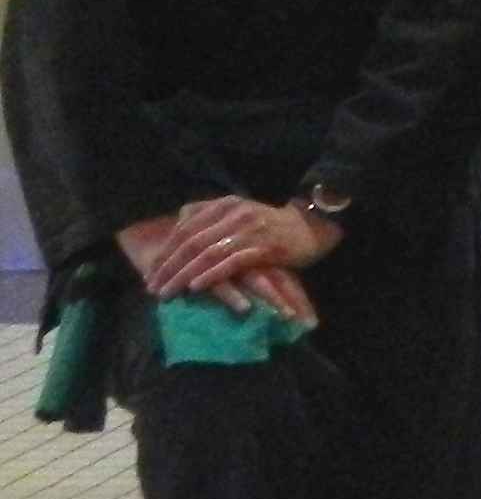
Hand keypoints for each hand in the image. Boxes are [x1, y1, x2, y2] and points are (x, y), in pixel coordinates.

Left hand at [125, 198, 327, 321]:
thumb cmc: (270, 225)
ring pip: (207, 254)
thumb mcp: (238, 212)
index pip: (185, 229)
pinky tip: (196, 287)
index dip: (165, 252)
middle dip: (168, 268)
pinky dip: (211, 275)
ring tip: (167, 293)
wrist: (311, 227)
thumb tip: (179, 221)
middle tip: (153, 289)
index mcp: (224, 205)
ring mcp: (250, 231)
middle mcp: (234, 214)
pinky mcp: (265, 248)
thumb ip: (209, 214)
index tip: (150, 274)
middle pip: (191, 243)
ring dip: (183, 276)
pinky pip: (231, 263)